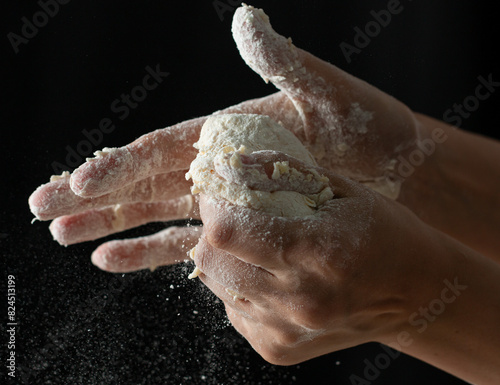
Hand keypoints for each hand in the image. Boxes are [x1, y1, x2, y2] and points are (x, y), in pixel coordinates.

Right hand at [28, 4, 422, 271]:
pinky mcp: (243, 228)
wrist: (400, 175)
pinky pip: (189, 244)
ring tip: (67, 236)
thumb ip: (283, 63)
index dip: (118, 164)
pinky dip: (152, 251)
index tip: (78, 181)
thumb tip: (246, 18)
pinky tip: (118, 260)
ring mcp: (228, 200)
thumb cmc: (369, 132)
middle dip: (95, 196)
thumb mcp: (328, 93)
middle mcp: (220, 166)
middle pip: (145, 181)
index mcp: (231, 132)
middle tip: (44, 206)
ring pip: (157, 214)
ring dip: (112, 225)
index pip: (162, 148)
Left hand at [194, 152, 499, 384]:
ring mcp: (286, 330)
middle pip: (211, 259)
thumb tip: (234, 161)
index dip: (213, 204)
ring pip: (217, 285)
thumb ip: (285, 172)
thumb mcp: (344, 191)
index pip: (227, 231)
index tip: (218, 189)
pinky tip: (268, 276)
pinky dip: (240, 287)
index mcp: (318, 252)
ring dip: (225, 257)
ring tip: (254, 245)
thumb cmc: (384, 235)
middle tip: (233, 214)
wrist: (414, 294)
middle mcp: (298, 300)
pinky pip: (234, 310)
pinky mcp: (278, 348)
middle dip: (213, 229)